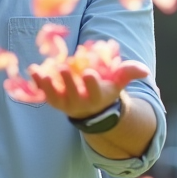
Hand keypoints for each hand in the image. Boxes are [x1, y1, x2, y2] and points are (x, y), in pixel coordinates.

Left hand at [29, 60, 148, 119]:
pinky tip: (32, 70)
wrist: (90, 108)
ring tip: (43, 74)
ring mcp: (64, 102)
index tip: (89, 73)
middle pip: (73, 93)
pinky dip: (37, 83)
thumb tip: (144, 70)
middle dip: (68, 82)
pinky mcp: (52, 100)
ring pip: (55, 96)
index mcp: (97, 97)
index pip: (94, 91)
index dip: (91, 83)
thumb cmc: (105, 89)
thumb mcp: (118, 82)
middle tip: (63, 68)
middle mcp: (79, 102)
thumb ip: (129, 73)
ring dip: (48, 86)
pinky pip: (43, 93)